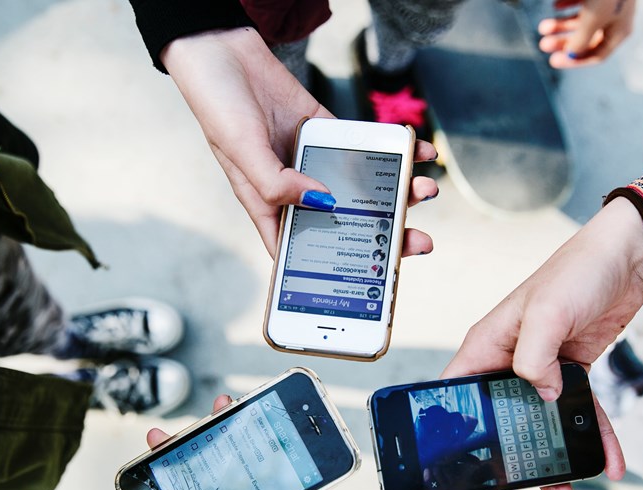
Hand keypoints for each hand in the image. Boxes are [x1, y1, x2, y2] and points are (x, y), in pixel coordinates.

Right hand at [161, 27, 436, 255]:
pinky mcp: (327, 132)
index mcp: (268, 206)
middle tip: (418, 241)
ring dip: (397, 192)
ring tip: (424, 190)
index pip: (301, 252)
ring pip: (362, 188)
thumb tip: (323, 202)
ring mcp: (314, 161)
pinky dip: (393, 151)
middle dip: (384, 237)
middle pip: (345, 226)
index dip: (331, 274)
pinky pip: (365, 148)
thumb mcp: (240, 150)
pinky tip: (419, 151)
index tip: (369, 284)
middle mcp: (294, 189)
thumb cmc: (217, 106)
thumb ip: (276, 183)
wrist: (224, 52)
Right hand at [440, 200, 642, 489]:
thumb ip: (534, 357)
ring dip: (553, 464)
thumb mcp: (546, 312)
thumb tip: (540, 396)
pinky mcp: (574, 372)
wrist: (628, 257)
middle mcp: (510, 360)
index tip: (462, 475)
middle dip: (507, 468)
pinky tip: (609, 462)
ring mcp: (543, 369)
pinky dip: (595, 439)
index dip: (455, 438)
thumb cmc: (576, 272)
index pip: (457, 396)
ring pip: (540, 427)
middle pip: (499, 424)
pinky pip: (580, 414)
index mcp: (487, 346)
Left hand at [537, 0, 636, 68]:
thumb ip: (581, 41)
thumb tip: (571, 54)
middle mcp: (615, 18)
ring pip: (581, 20)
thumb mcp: (591, 21)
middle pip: (587, 38)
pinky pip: (581, 2)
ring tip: (543, 26)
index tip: (553, 61)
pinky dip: (566, 6)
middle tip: (543, 44)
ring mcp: (606, 2)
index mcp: (621, 30)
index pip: (598, 54)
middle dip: (563, 42)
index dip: (575, 61)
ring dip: (560, 25)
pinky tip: (555, 5)